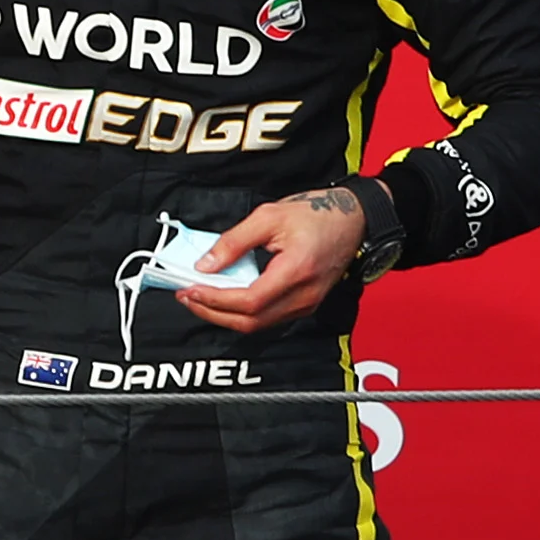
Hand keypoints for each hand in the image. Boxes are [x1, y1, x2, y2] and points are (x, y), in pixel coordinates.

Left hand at [176, 186, 367, 334]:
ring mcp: (306, 304)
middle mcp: (304, 296)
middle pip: (250, 321)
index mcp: (296, 271)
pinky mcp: (304, 304)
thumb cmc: (318, 214)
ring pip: (257, 324)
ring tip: (198, 297)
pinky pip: (267, 318)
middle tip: (186, 297)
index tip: (189, 289)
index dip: (214, 299)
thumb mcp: (269, 216)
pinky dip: (241, 312)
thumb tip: (206, 264)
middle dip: (212, 312)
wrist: (354, 219)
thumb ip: (234, 241)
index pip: (249, 301)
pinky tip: (223, 298)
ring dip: (223, 315)